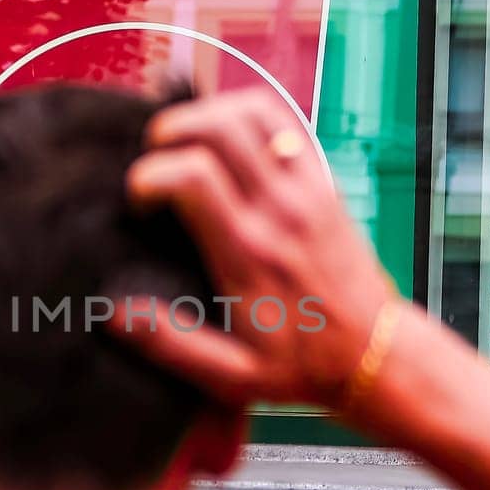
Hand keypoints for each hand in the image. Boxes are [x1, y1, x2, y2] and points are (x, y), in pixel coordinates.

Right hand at [122, 90, 396, 408]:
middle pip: (219, 128)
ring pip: (252, 112)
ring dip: (208, 114)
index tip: (138, 203)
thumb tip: (115, 315)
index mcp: (248, 254)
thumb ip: (172, 345)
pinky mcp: (323, 181)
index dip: (150, 175)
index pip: (192, 177)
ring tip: (185, 142)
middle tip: (154, 161)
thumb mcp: (232, 376)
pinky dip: (246, 112)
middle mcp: (277, 211)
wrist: (375, 354)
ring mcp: (305, 189)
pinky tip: (225, 136)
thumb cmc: (303, 366)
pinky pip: (284, 122)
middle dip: (170, 131)